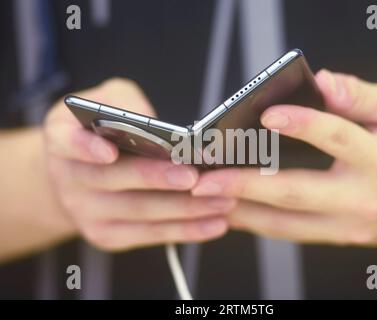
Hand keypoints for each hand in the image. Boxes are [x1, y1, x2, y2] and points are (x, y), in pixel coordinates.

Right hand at [44, 78, 234, 250]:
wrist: (77, 176)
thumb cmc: (101, 131)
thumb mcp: (106, 102)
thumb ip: (127, 104)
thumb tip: (160, 127)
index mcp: (62, 139)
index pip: (68, 142)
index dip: (86, 148)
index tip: (109, 151)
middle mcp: (69, 179)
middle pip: (113, 180)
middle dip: (156, 178)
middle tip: (193, 175)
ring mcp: (86, 212)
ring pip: (139, 212)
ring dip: (183, 208)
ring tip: (222, 199)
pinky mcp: (107, 235)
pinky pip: (149, 235)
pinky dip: (184, 230)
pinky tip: (214, 223)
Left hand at [192, 70, 376, 245]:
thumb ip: (362, 96)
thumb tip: (323, 83)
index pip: (336, 138)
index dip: (301, 123)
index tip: (266, 114)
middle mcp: (364, 199)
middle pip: (296, 193)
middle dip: (244, 186)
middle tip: (205, 180)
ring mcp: (352, 225)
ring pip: (287, 224)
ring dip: (243, 211)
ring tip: (208, 198)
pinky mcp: (343, 236)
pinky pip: (294, 233)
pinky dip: (262, 222)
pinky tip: (237, 211)